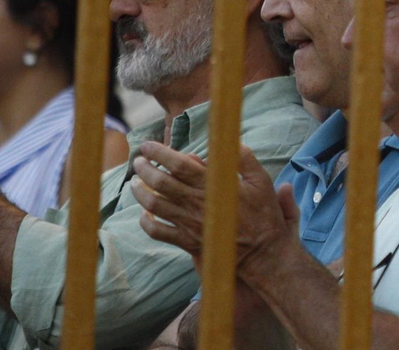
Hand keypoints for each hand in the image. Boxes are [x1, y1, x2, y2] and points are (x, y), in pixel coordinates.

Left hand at [134, 143, 297, 273]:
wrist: (263, 255)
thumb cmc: (264, 217)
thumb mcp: (263, 182)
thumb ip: (244, 160)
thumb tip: (229, 143)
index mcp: (214, 186)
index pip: (180, 165)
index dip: (161, 153)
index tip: (148, 145)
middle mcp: (197, 204)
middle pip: (162, 183)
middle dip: (145, 169)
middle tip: (138, 160)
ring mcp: (190, 224)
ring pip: (155, 206)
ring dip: (140, 192)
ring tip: (134, 182)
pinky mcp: (187, 242)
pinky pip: (159, 233)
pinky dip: (146, 223)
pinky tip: (144, 214)